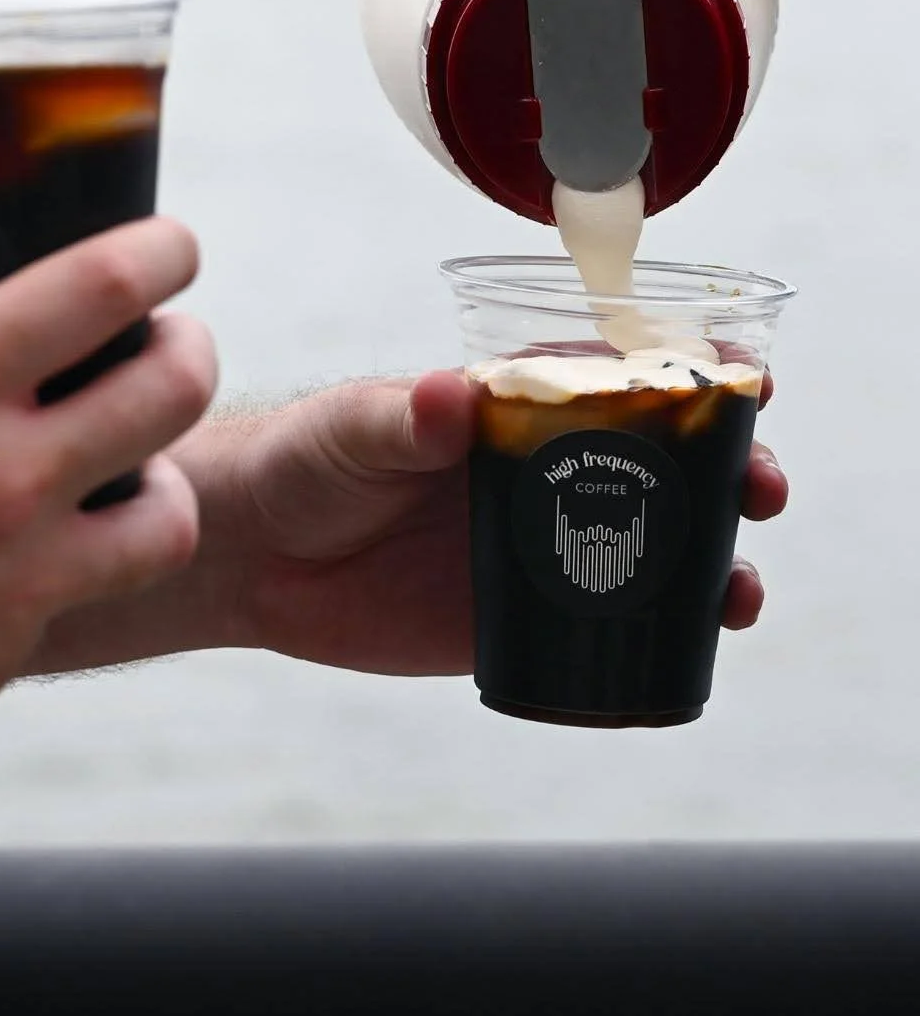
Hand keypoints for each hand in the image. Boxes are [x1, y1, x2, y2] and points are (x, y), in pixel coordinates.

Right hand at [0, 219, 214, 857]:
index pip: (98, 286)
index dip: (161, 251)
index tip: (171, 247)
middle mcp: (1, 469)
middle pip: (176, 384)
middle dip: (193, 346)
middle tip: (172, 341)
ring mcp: (22, 564)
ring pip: (176, 506)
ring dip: (173, 468)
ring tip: (141, 458)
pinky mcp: (19, 640)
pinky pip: (113, 584)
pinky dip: (120, 553)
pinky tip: (85, 539)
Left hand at [31, 371, 785, 680]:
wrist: (255, 559)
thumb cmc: (302, 463)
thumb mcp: (348, 431)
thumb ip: (398, 415)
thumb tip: (449, 395)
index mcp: (509, 404)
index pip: (616, 374)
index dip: (688, 373)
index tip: (743, 375)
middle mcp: (539, 468)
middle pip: (661, 463)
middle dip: (729, 469)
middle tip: (760, 488)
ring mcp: (537, 543)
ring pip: (651, 546)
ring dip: (712, 560)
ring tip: (738, 588)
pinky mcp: (518, 616)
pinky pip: (606, 622)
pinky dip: (658, 631)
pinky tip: (691, 642)